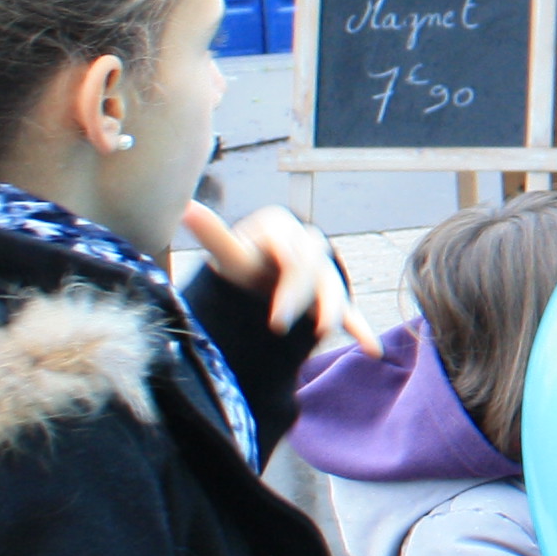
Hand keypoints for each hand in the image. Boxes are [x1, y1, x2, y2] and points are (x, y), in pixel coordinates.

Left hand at [181, 201, 353, 345]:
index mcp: (281, 229)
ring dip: (331, 309)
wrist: (257, 271)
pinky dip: (359, 328)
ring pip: (332, 287)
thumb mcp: (229, 252)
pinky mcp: (330, 297)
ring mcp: (322, 273)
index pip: (289, 247)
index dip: (286, 264)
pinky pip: (349, 311)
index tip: (279, 284)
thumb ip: (212, 233)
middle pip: (310, 267)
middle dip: (296, 296)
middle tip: (277, 325)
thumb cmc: (241, 261)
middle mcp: (306, 247)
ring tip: (322, 331)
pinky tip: (371, 348)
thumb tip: (185, 207)